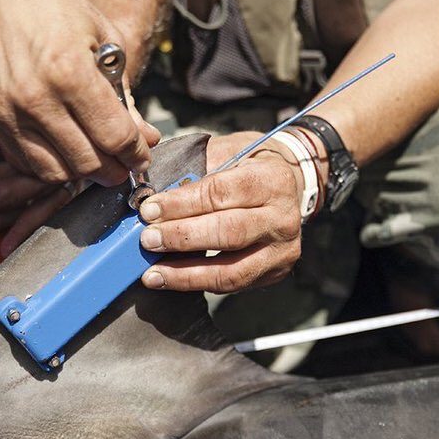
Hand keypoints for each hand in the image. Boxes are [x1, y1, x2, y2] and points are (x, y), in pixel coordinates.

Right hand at [0, 0, 159, 186]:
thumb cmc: (52, 3)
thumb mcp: (102, 38)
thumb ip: (122, 93)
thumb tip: (144, 137)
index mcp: (70, 74)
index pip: (114, 137)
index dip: (136, 154)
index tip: (142, 157)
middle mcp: (36, 99)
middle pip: (87, 163)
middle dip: (113, 170)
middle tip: (124, 165)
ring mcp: (8, 111)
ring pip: (54, 171)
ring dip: (80, 172)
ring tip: (95, 159)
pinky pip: (23, 160)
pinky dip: (48, 164)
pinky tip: (63, 151)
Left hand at [138, 132, 305, 292]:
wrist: (290, 188)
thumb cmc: (250, 168)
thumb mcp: (228, 152)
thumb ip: (195, 171)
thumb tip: (152, 196)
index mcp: (271, 180)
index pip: (221, 194)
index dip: (181, 204)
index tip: (149, 210)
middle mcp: (282, 218)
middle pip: (228, 232)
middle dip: (182, 238)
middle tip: (147, 240)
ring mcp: (282, 250)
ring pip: (231, 270)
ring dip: (186, 274)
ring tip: (153, 273)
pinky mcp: (275, 273)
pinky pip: (232, 285)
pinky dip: (198, 283)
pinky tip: (172, 279)